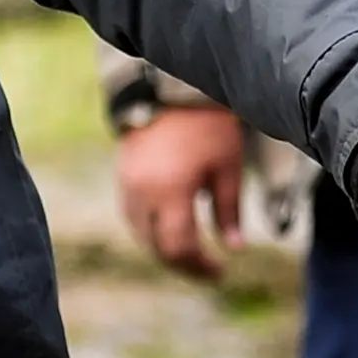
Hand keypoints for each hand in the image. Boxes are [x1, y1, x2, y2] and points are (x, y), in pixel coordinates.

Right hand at [116, 103, 246, 279]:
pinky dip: (151, 230)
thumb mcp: (226, 167)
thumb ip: (228, 210)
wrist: (171, 85)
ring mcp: (128, 185)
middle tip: (208, 269)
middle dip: (183, 263)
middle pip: (158, 247)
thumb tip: (235, 247)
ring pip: (141, 234)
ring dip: (165, 249)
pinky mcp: (122, 175)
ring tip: (192, 253)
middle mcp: (143, 193)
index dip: (200, 266)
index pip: (181, 246)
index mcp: (171, 192)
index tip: (220, 272)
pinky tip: (171, 230)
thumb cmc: (206, 124)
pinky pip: (132, 216)